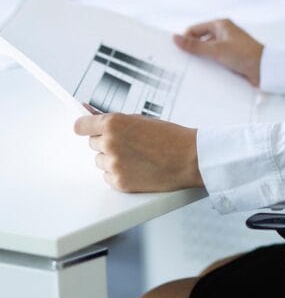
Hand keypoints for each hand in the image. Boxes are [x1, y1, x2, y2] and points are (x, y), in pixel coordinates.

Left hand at [73, 111, 202, 191]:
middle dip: (106, 142)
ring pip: (100, 161)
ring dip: (113, 158)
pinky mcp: (119, 182)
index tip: (85, 128)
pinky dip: (119, 173)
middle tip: (129, 143)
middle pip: (93, 143)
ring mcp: (114, 164)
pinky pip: (108, 177)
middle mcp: (110, 143)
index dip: (84, 126)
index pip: (81, 125)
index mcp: (114, 123)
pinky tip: (138, 168)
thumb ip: (115, 120)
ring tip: (137, 156)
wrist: (190, 158)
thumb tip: (90, 114)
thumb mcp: (141, 120)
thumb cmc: (170, 137)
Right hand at [173, 18, 262, 85]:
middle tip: (181, 63)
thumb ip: (195, 45)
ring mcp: (228, 45)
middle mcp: (224, 33)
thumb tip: (175, 38)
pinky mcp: (231, 57)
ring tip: (190, 70)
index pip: (194, 30)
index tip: (177, 52)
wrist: (265, 70)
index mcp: (220, 25)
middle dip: (192, 51)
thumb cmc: (244, 55)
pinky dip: (209, 65)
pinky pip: (215, 60)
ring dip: (201, 59)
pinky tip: (203, 74)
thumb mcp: (216, 50)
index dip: (185, 39)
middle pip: (200, 41)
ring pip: (207, 52)